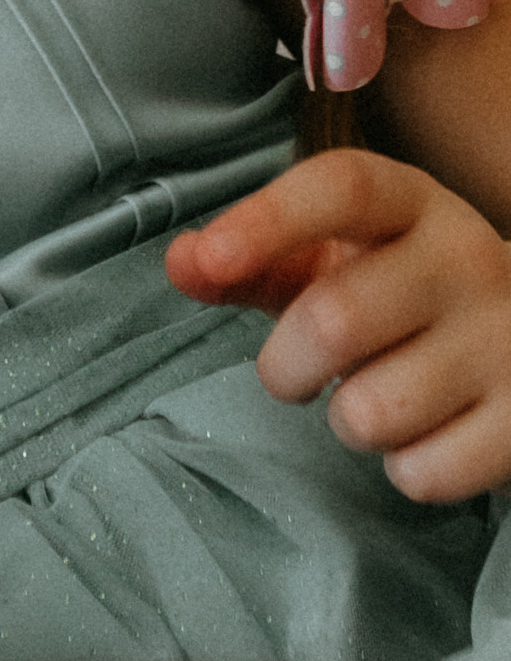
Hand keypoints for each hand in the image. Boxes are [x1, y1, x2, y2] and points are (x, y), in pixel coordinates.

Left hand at [169, 151, 510, 499]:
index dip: (266, 221)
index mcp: (411, 202)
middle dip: (286, 365)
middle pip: (334, 320)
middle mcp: (467, 258)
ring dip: (348, 422)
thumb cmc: (404, 291)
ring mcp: (507, 340)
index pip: (340, 188)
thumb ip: (252, 261)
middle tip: (299, 370)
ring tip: (379, 394)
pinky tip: (429, 431)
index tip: (208, 259)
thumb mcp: (336, 258)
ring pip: (372, 412)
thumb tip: (181, 263)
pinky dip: (404, 468)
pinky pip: (421, 473)